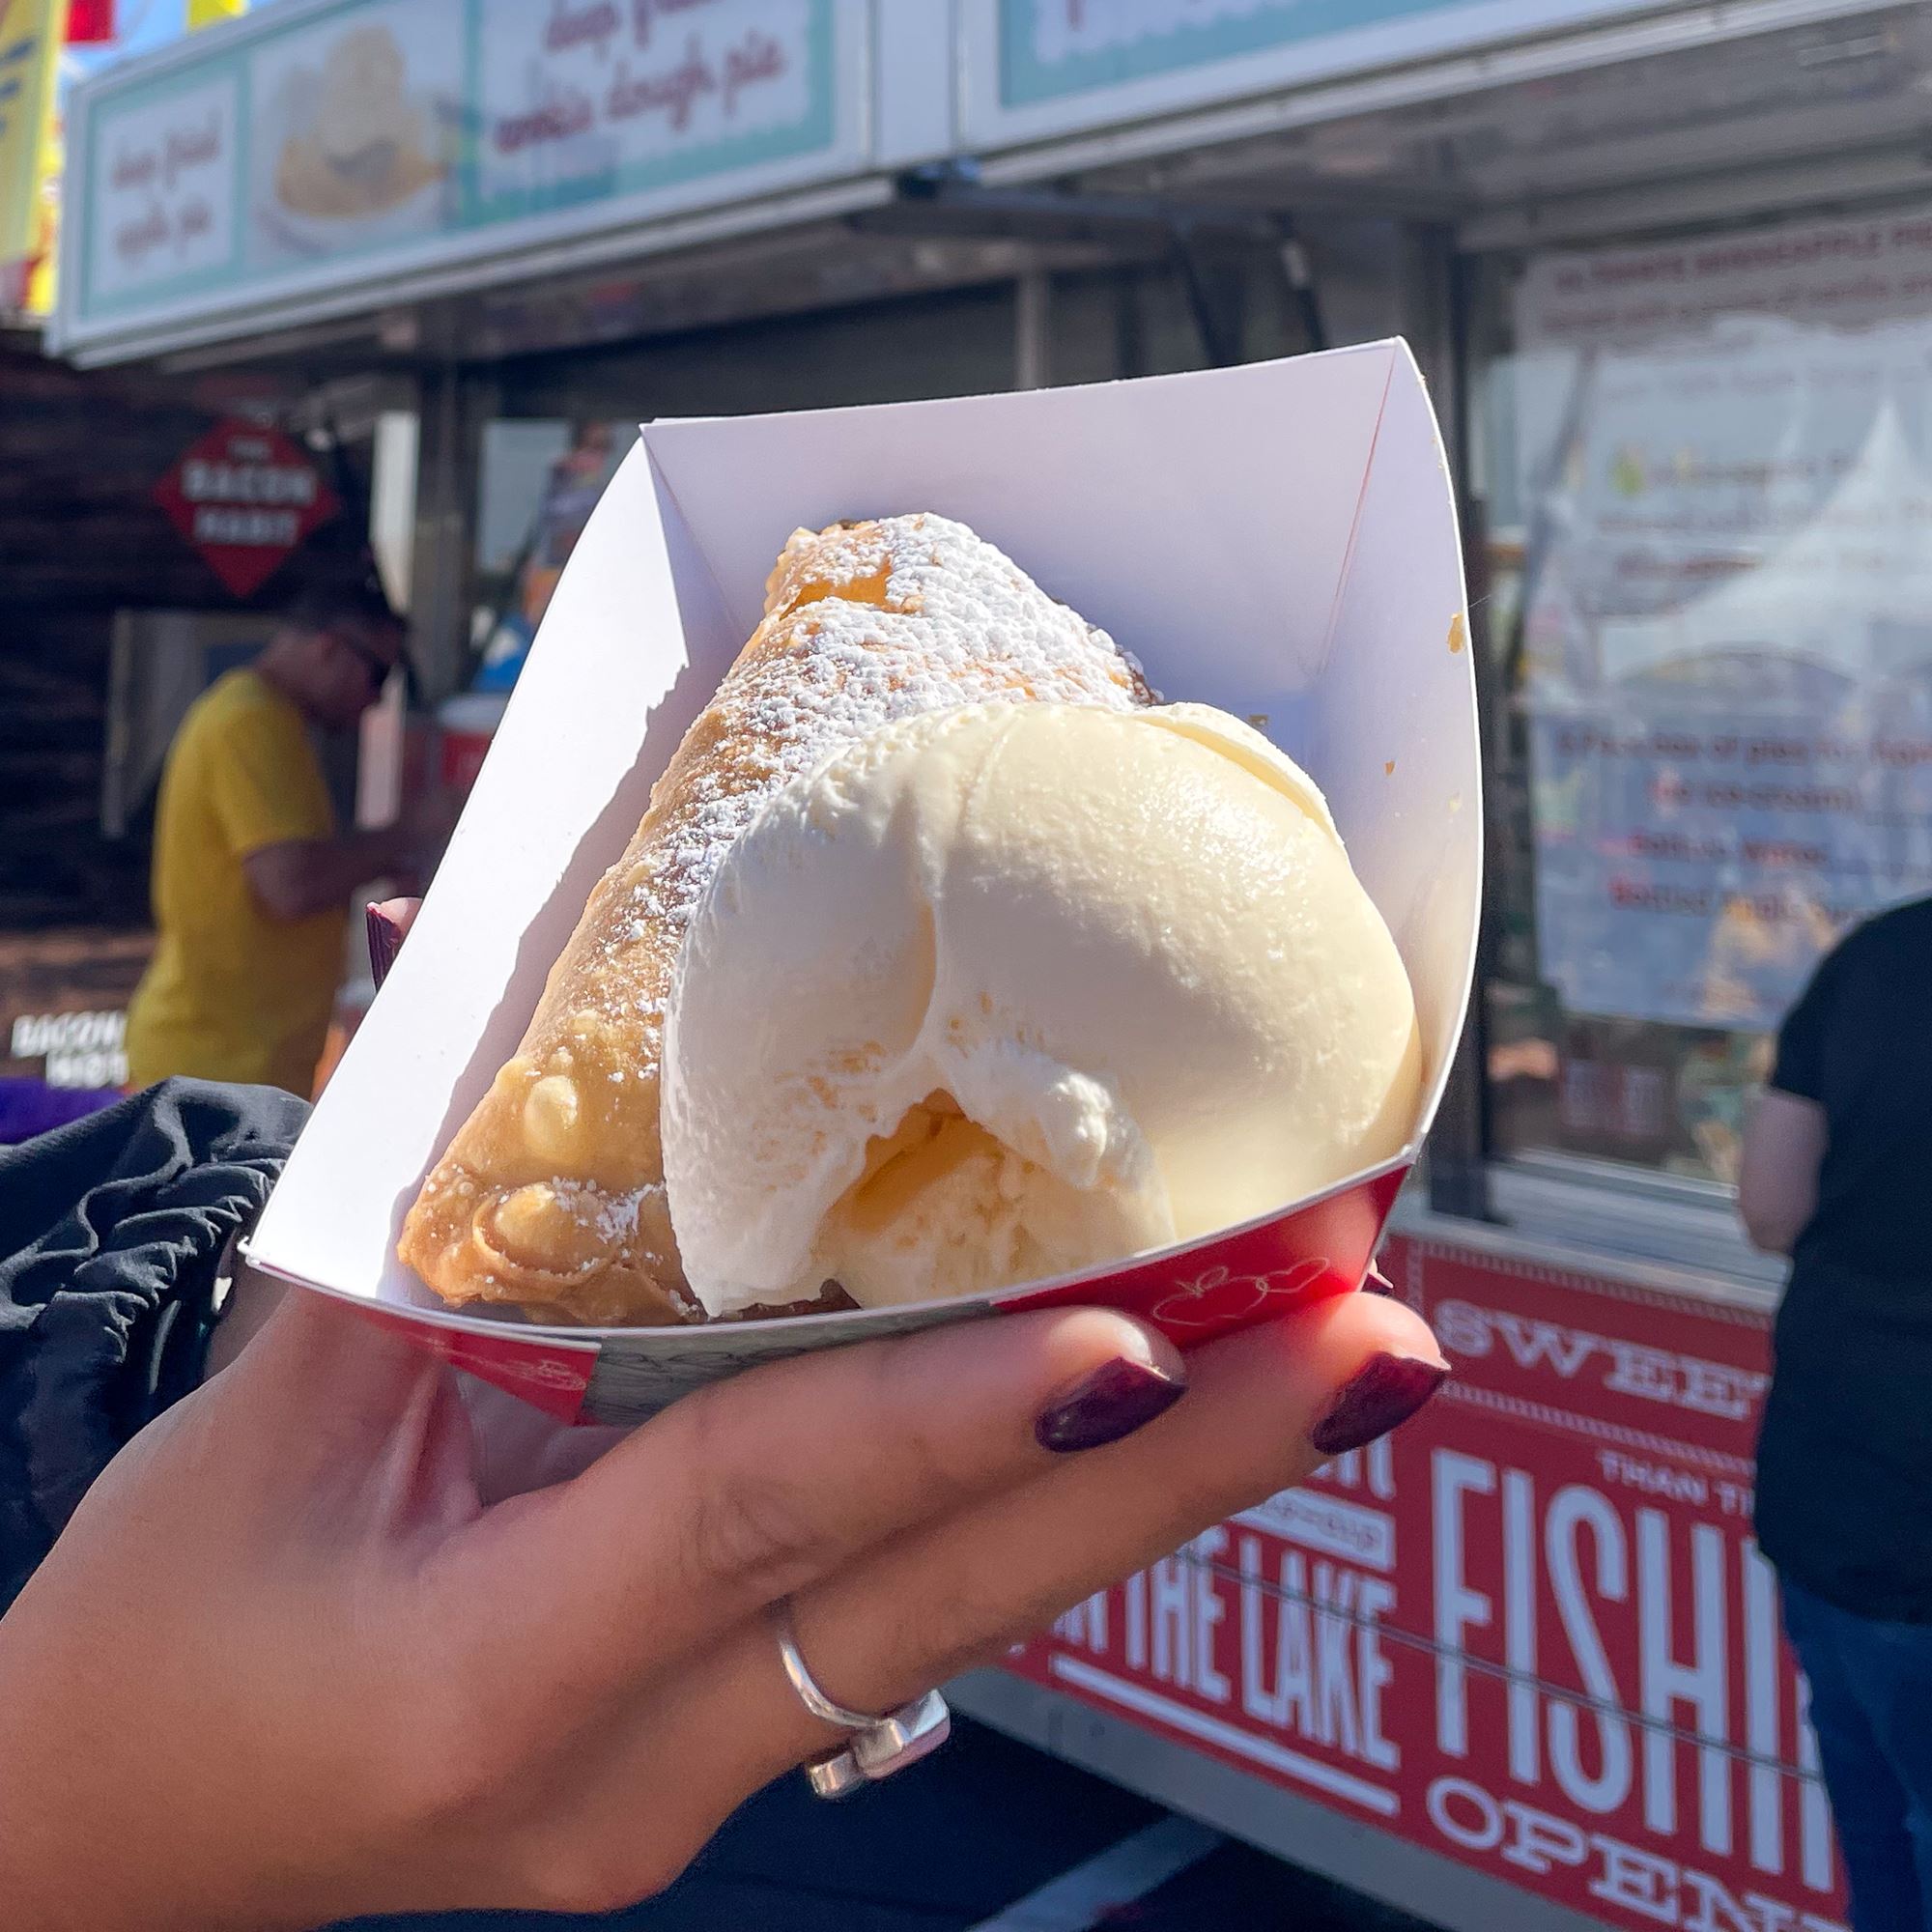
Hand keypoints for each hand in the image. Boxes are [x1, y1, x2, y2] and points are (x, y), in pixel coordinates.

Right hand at [0, 1280, 1444, 1926]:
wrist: (123, 1844)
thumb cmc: (160, 1642)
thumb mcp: (256, 1440)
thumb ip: (431, 1256)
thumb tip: (540, 1047)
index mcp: (494, 1679)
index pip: (757, 1519)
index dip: (946, 1424)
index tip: (1131, 1343)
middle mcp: (642, 1758)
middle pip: (952, 1595)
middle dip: (1183, 1469)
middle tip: (1377, 1346)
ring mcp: (707, 1775)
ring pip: (972, 1618)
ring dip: (1160, 1488)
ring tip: (1333, 1359)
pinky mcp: (731, 1750)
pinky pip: (922, 1615)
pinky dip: (1050, 1510)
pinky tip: (1173, 1417)